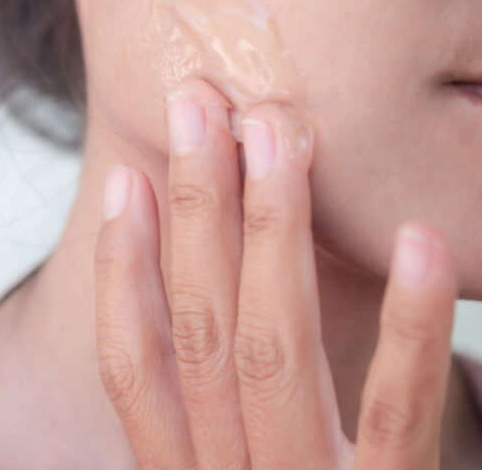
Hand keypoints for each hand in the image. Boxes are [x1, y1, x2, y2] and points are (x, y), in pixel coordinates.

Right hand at [93, 79, 457, 468]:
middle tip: (201, 108)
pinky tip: (415, 240)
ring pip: (273, 353)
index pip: (133, 364)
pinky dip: (406, 326)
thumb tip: (187, 320)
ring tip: (278, 135)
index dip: (122, 269)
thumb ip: (203, 430)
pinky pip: (398, 415)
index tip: (127, 181)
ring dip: (272, 235)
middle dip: (195, 212)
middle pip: (201, 335)